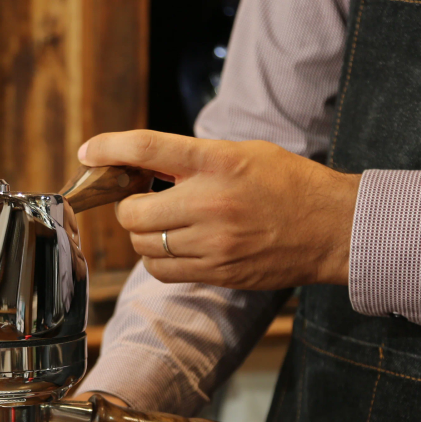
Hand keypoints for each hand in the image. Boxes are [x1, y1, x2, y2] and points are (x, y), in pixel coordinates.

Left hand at [77, 130, 360, 289]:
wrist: (332, 228)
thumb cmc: (289, 185)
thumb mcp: (244, 153)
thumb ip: (196, 160)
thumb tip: (145, 167)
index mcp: (218, 162)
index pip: (148, 149)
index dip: (110, 149)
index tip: (88, 152)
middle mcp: (210, 203)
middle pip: (133, 212)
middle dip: (129, 207)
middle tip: (143, 201)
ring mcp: (213, 243)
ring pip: (143, 246)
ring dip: (143, 236)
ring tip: (164, 226)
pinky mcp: (217, 273)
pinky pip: (163, 271)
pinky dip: (158, 260)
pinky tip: (174, 249)